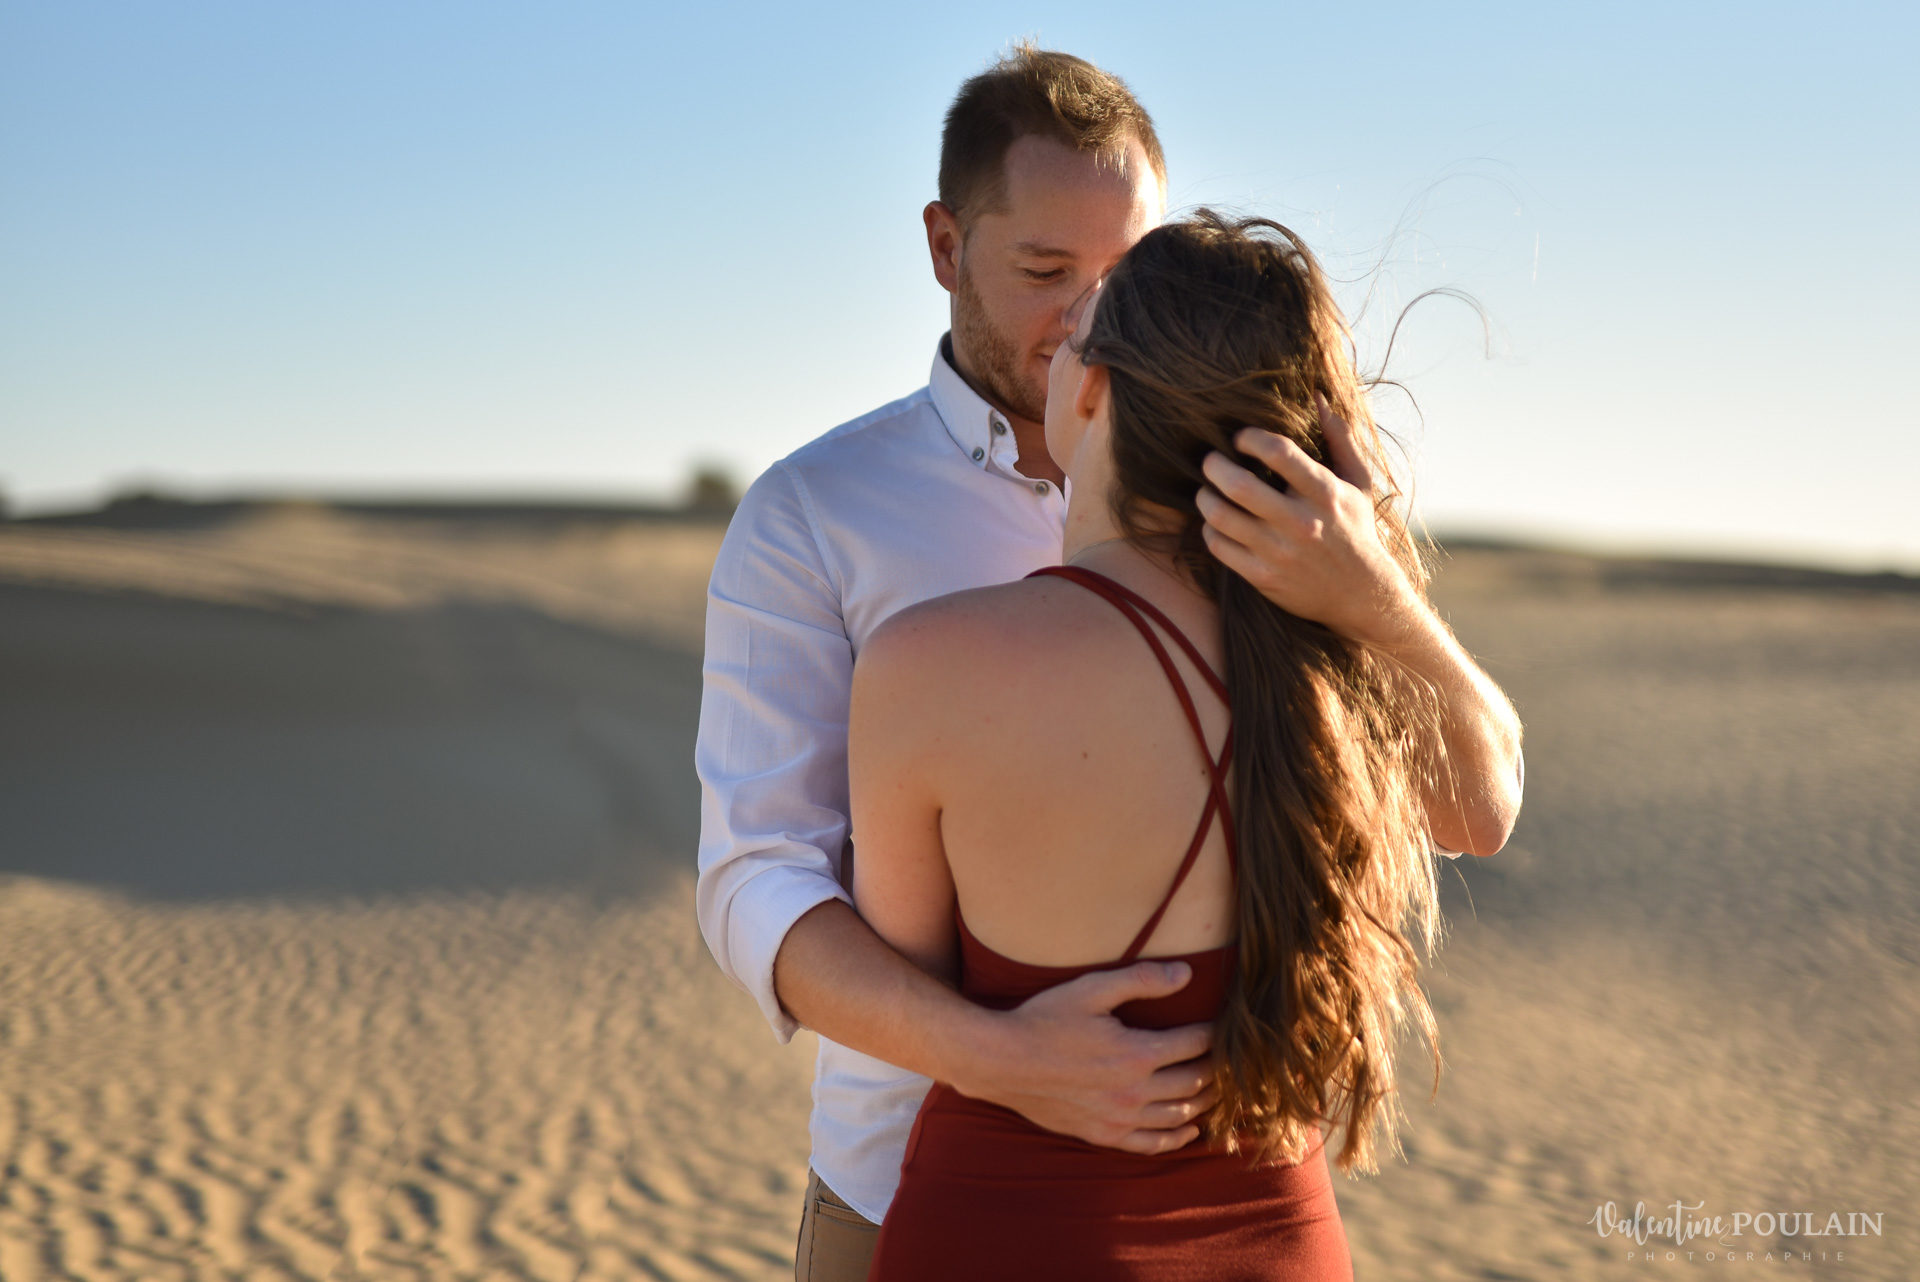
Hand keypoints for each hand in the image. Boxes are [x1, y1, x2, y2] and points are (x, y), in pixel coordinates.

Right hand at [951, 961, 1219, 1154]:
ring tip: (1217, 1089)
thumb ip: (1141, 980)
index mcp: (1136, 1053)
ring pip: (1179, 1115)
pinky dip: (1177, 1137)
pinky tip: (1189, 1128)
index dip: (1214, 1034)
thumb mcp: (1091, 989)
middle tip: (1230, 1058)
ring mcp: (1119, 1118)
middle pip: (1194, 1082)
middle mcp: (1134, 1092)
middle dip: (1217, 1070)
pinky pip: (1152, 1144)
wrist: (1002, 1061)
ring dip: (1205, 1102)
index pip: (1195, 1044)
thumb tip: (1188, 974)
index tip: (1224, 1025)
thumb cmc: (1044, 1019)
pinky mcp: (1103, 1135)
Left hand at [1196, 397, 1421, 648]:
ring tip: (1207, 491)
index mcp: (1324, 492)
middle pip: (1238, 485)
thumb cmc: (1356, 529)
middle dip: (1214, 466)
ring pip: (1221, 517)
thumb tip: (1317, 398)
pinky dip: (1210, 529)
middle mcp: (1301, 522)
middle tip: (1210, 461)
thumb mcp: (1358, 483)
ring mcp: (1280, 552)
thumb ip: (1339, 439)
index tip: (1241, 439)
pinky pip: (1219, 546)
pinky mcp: (1263, 577)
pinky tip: (1216, 521)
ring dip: (1205, 497)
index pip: (1278, 452)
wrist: (1361, 595)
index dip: (1250, 438)